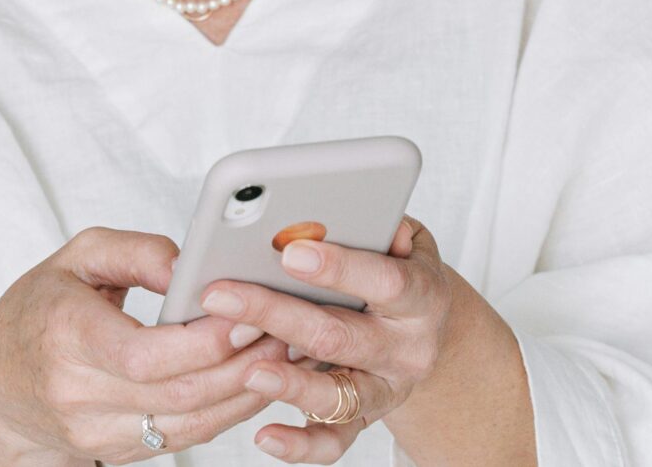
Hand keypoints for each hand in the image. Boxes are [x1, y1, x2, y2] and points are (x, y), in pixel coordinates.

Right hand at [0, 226, 292, 465]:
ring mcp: (96, 431)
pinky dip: (226, 412)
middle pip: (179, 393)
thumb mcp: (77, 257)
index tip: (248, 313)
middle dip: (243, 365)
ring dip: (246, 392)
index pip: (145, 354)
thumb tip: (193, 265)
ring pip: (190, 423)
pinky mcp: (117, 452)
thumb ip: (138, 251)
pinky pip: (184, 437)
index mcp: (65, 335)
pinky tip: (253, 381)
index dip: (205, 341)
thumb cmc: (40, 310)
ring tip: (283, 355)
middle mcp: (78, 392)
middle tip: (286, 331)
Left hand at [198, 217, 500, 463]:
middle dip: (277, 313)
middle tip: (223, 295)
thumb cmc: (397, 265)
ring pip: (338, 395)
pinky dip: (299, 445)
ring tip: (247, 370)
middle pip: (340, 335)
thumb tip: (332, 208)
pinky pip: (334, 442)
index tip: (291, 251)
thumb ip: (371, 223)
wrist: (428, 326)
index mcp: (421, 295)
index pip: (385, 281)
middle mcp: (407, 348)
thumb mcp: (398, 235)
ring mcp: (387, 388)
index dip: (340, 268)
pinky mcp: (365, 419)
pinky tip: (264, 436)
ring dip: (290, 383)